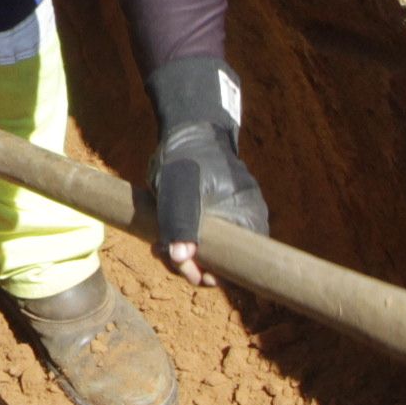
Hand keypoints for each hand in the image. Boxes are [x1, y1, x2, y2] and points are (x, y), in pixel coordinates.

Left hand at [148, 56, 267, 281]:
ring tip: (158, 246)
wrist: (191, 129)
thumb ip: (181, 221)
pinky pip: (204, 239)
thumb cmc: (187, 156)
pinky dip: (185, 242)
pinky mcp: (216, 216)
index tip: (189, 272)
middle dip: (190, 265)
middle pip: (221, 263)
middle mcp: (246, 223)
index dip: (213, 275)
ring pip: (209, 252)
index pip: (238, 267)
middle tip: (161, 253)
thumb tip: (182, 259)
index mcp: (247, 220)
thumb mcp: (179, 188)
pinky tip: (164, 239)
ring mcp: (231, 219)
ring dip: (183, 254)